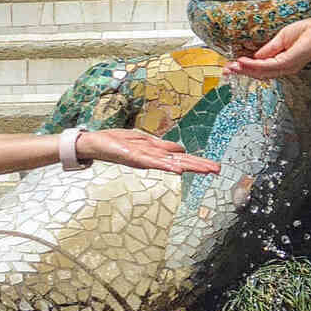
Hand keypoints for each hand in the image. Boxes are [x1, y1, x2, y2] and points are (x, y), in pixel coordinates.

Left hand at [75, 129, 220, 174]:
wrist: (93, 144)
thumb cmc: (116, 142)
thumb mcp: (142, 140)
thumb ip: (162, 146)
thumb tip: (181, 150)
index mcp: (156, 153)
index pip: (181, 159)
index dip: (198, 163)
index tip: (214, 167)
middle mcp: (152, 157)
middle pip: (180, 162)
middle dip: (199, 166)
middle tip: (217, 170)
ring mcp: (144, 157)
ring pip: (171, 163)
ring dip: (189, 167)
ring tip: (205, 170)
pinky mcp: (133, 156)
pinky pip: (153, 162)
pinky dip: (166, 166)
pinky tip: (178, 170)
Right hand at [223, 17, 310, 79]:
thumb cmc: (307, 31)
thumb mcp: (282, 39)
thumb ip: (268, 49)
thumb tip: (254, 56)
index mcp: (283, 61)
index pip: (261, 67)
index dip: (245, 67)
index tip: (231, 66)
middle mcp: (284, 67)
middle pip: (259, 73)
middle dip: (241, 71)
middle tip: (226, 71)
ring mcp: (286, 67)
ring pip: (260, 71)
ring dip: (244, 70)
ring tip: (230, 67)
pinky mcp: (287, 63)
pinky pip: (266, 66)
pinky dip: (252, 65)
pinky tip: (242, 62)